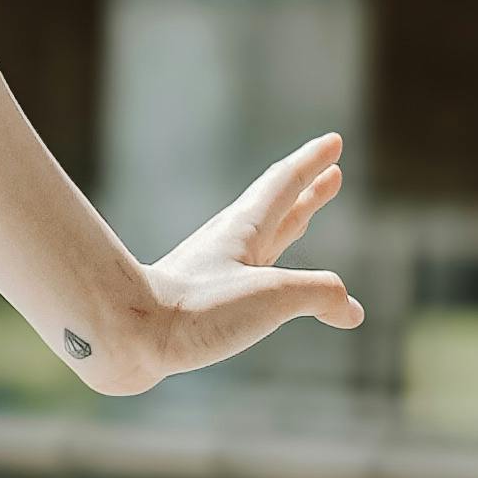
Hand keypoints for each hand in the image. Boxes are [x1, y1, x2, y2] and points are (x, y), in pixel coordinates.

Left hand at [76, 135, 364, 396]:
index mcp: (244, 231)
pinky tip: (265, 286)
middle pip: (277, 208)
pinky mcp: (200, 304)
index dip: (312, 163)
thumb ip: (319, 294)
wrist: (125, 336)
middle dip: (308, 191)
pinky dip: (272, 272)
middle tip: (332, 174)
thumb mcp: (272, 297)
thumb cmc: (196, 311)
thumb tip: (351, 310)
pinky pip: (248, 277)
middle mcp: (228, 246)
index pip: (285, 185)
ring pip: (262, 239)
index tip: (334, 141)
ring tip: (306, 215)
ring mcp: (212, 273)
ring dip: (290, 223)